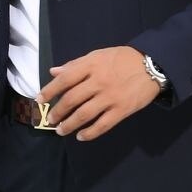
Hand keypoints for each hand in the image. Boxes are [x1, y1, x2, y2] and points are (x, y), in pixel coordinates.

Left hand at [36, 45, 160, 140]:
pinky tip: (80, 136)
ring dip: (69, 124)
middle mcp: (98, 81)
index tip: (40, 100)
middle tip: (50, 120)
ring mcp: (110, 97)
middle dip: (57, 112)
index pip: (65, 79)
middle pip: (72, 99)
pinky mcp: (121, 110)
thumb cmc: (122, 59)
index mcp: (91, 65)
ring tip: (60, 130)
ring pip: (84, 115)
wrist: (151, 65)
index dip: (50, 91)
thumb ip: (76, 64)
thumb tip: (54, 72)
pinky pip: (102, 125)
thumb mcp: (98, 55)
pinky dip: (89, 133)